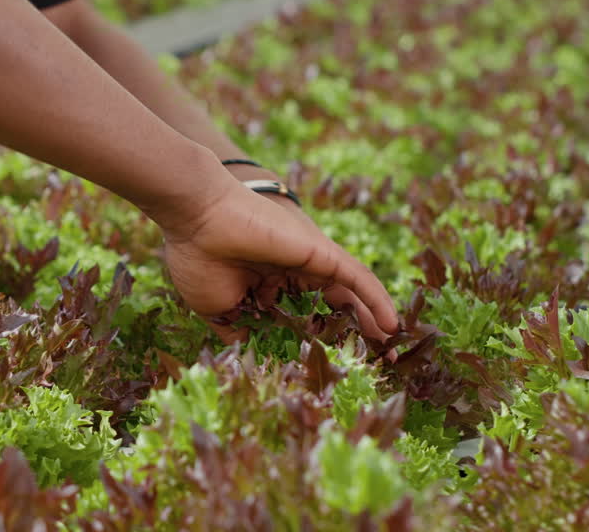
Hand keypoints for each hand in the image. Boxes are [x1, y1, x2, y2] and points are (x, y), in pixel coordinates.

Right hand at [160, 180, 399, 346]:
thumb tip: (255, 358)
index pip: (300, 318)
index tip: (328, 368)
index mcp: (264, 285)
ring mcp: (308, 261)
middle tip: (374, 362)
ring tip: (392, 349)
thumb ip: (238, 332)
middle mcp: (291, 272)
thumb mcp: (215, 308)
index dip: (316, 343)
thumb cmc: (198, 259)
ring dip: (373, 321)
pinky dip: (376, 299)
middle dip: (353, 335)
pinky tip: (392, 323)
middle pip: (332, 308)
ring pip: (350, 295)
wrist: (196, 219)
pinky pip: (357, 277)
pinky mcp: (320, 252)